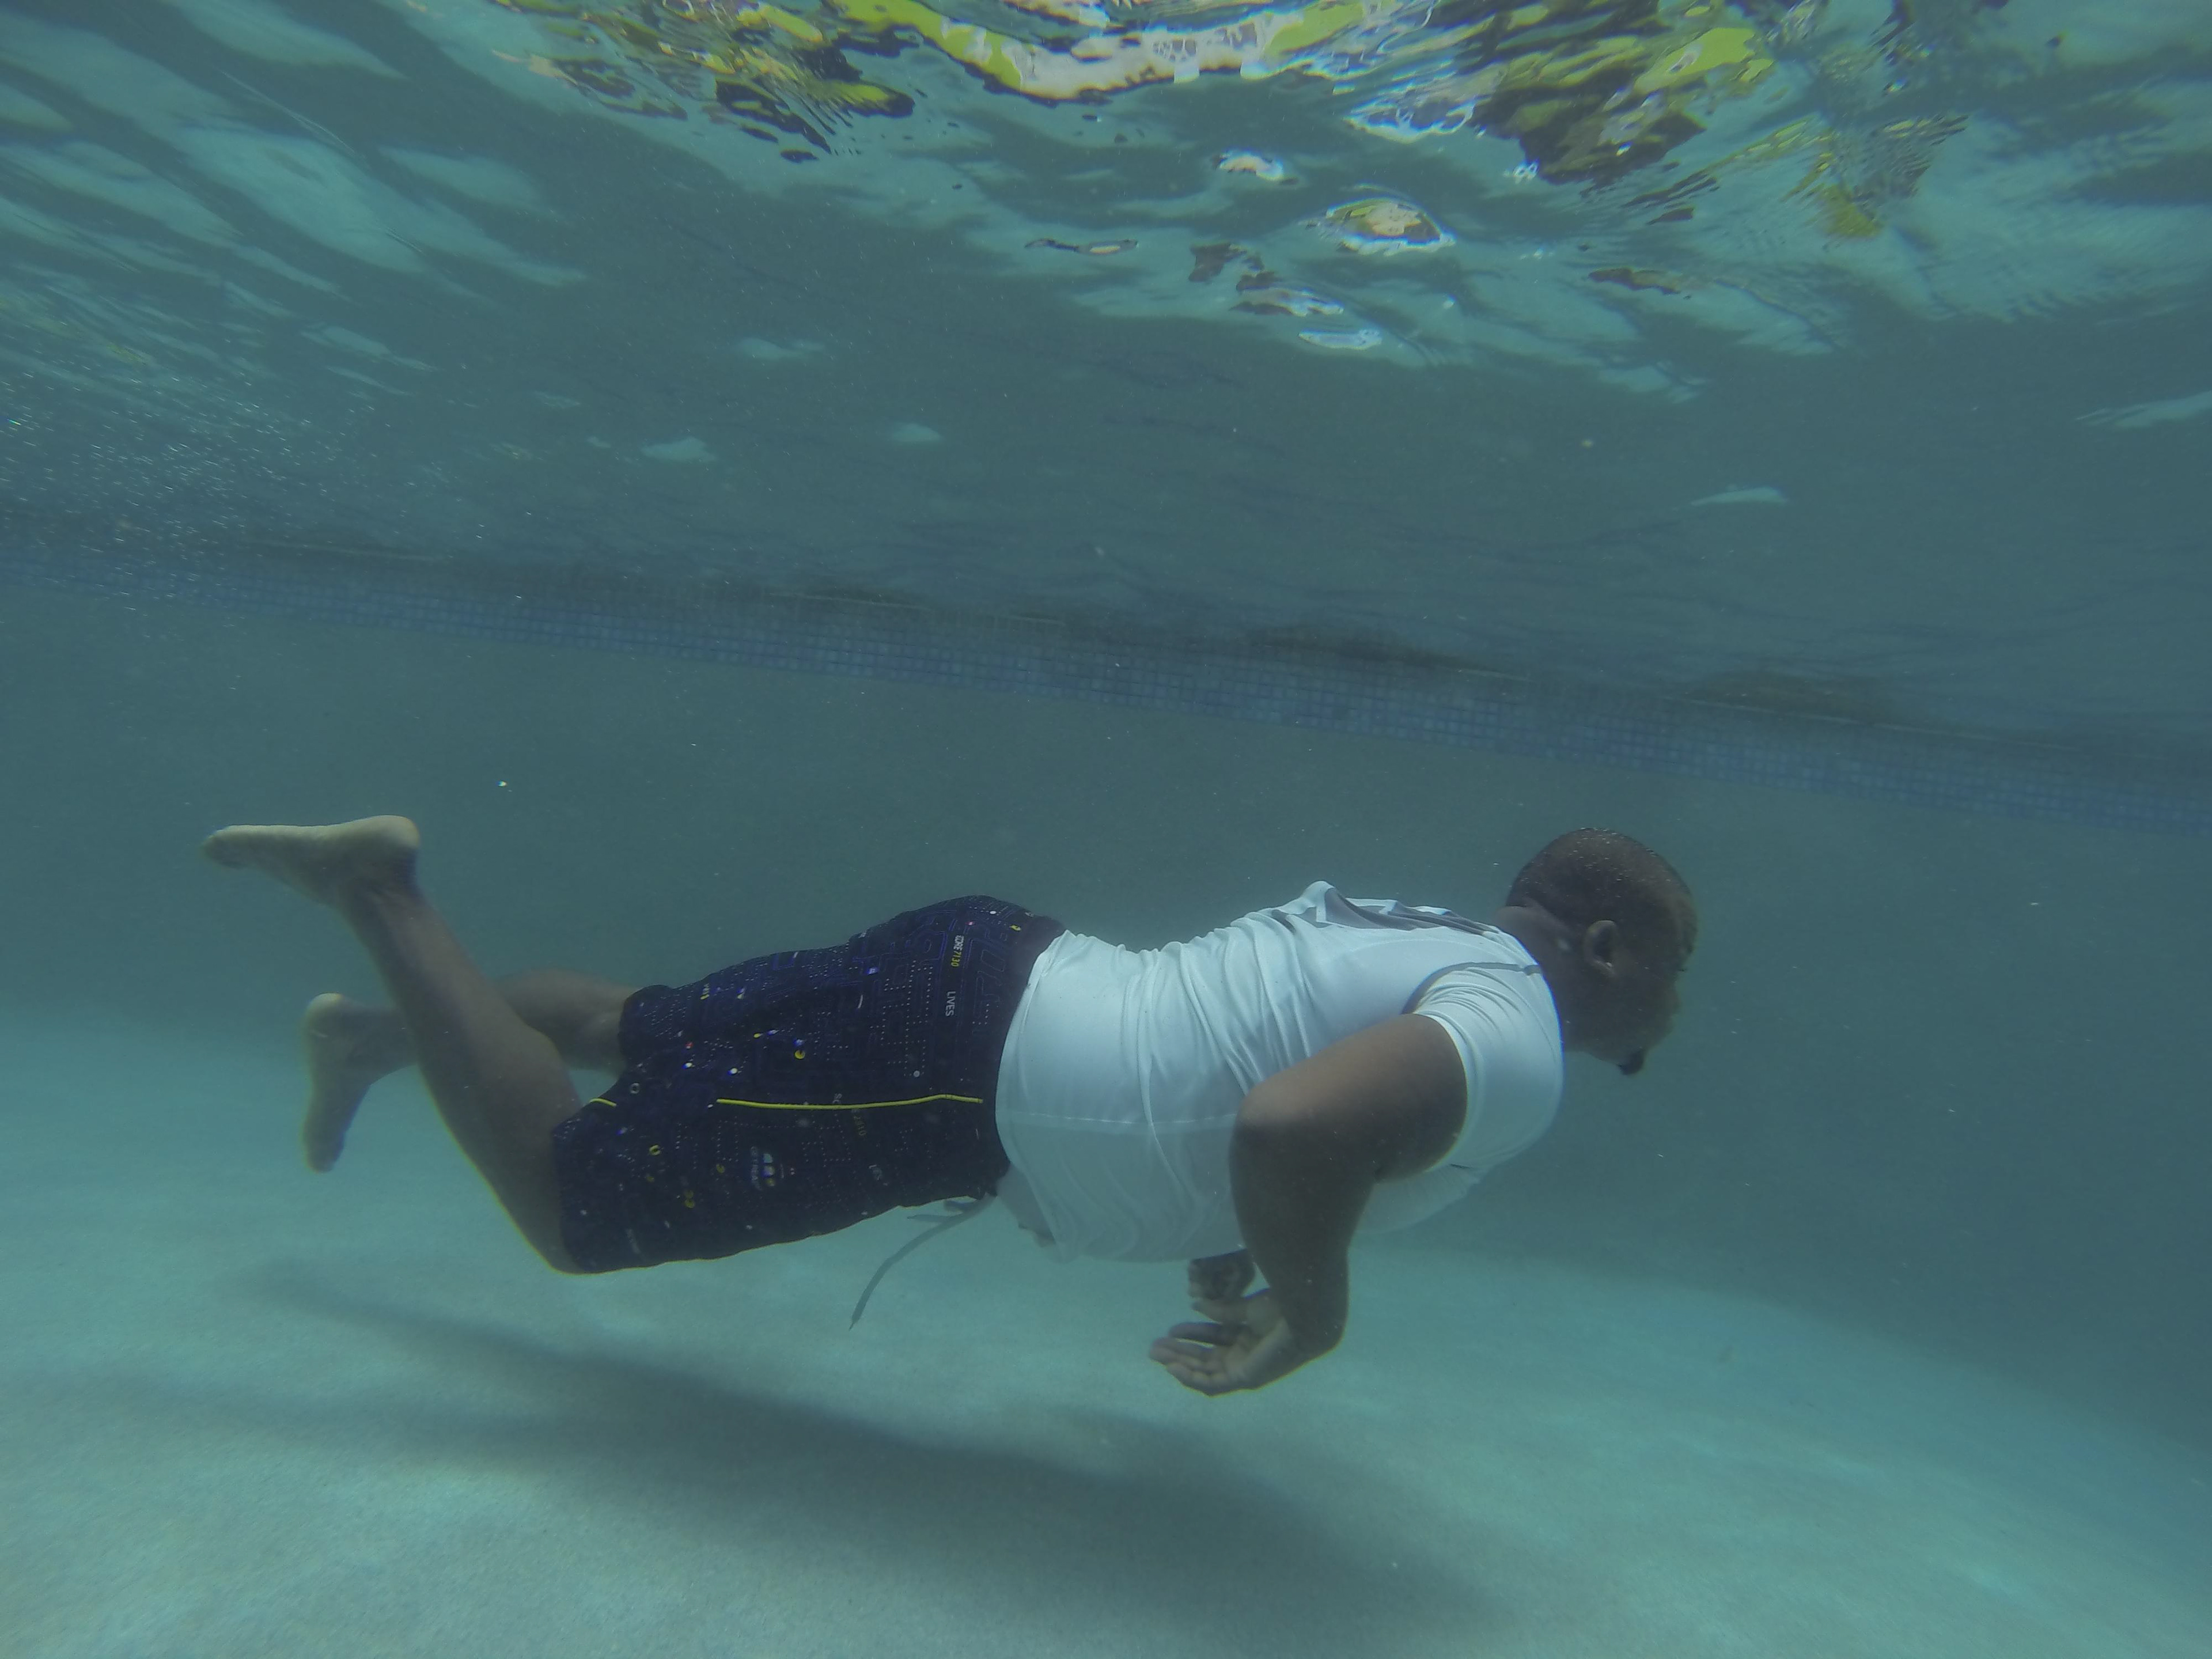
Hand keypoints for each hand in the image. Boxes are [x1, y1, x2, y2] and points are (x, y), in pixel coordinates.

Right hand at [1150, 1280, 1318, 1394]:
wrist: (1301, 1316)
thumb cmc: (1281, 1309)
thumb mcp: (1246, 1308)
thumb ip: (1222, 1311)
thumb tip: (1197, 1304)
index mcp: (1247, 1338)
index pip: (1213, 1340)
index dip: (1191, 1335)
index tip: (1171, 1329)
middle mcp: (1244, 1356)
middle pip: (1205, 1358)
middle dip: (1179, 1352)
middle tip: (1154, 1347)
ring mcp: (1244, 1369)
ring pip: (1205, 1372)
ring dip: (1181, 1364)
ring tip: (1157, 1354)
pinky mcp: (1244, 1379)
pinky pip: (1213, 1385)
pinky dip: (1193, 1378)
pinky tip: (1174, 1368)